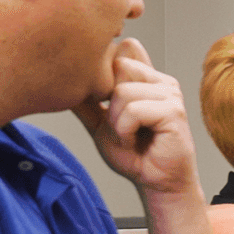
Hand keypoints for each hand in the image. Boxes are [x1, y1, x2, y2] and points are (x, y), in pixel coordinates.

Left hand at [70, 38, 198, 195]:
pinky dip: (125, 131)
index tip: (108, 104)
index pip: (122, 51)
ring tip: (128, 136)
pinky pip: (133, 111)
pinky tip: (134, 141)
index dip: (107, 75)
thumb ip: (87, 101)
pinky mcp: (174, 112)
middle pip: (118, 68)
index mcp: (148, 79)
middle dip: (109, 102)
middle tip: (121, 126)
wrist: (154, 182)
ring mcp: (171, 94)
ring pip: (123, 92)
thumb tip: (58, 80)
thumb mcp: (100, 123)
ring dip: (116, 121)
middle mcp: (162, 81)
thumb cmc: (134, 154)